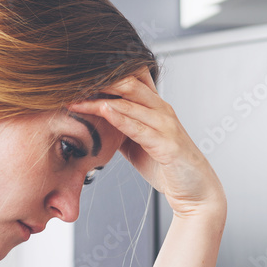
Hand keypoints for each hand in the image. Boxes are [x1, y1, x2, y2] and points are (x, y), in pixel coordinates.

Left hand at [69, 70, 225, 220]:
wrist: (195, 192)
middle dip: (99, 80)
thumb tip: (95, 122)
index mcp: (155, 107)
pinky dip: (120, 118)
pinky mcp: (167, 144)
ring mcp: (166, 125)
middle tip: (71, 81)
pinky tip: (104, 111)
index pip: (130, 79)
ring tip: (77, 96)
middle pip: (129, 82)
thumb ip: (121, 129)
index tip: (77, 77)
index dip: (105, 74)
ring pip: (131, 102)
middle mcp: (162, 110)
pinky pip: (139, 127)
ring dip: (101, 98)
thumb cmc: (167, 167)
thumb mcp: (137, 143)